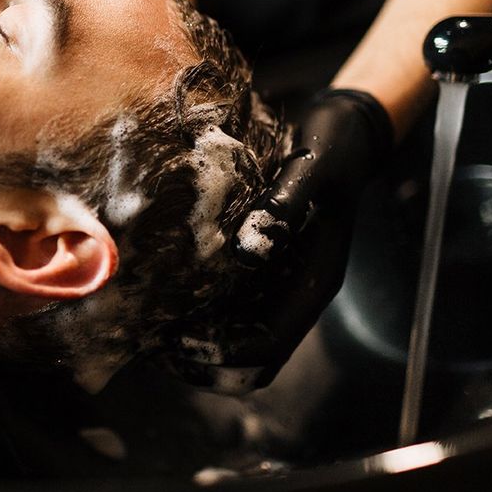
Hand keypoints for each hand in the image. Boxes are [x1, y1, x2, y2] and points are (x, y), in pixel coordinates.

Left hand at [166, 89, 393, 393]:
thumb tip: (249, 252)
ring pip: (237, 340)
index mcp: (315, 280)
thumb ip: (284, 205)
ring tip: (147, 332)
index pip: (269, 344)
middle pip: (250, 358)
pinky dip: (197, 315)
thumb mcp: (312, 167)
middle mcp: (296, 291)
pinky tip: (160, 299)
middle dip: (203, 362)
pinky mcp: (260, 266)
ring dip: (196, 345)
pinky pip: (229, 309)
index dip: (223, 352)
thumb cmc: (331, 147)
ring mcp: (279, 282)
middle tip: (150, 348)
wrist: (344, 130)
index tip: (175, 342)